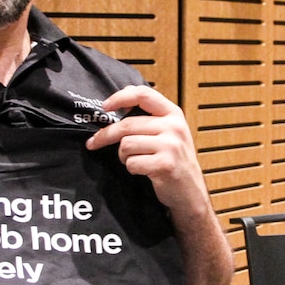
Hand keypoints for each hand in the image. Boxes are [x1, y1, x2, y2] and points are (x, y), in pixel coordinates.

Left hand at [86, 85, 208, 212]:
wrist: (191, 190)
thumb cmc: (174, 159)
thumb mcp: (169, 131)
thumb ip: (149, 115)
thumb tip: (120, 98)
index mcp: (173, 113)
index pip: (143, 94)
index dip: (120, 98)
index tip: (105, 106)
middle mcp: (173, 126)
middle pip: (127, 124)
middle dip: (106, 135)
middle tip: (93, 142)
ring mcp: (170, 145)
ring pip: (126, 144)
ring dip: (124, 156)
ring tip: (135, 159)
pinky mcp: (165, 164)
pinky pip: (132, 162)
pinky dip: (132, 168)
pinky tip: (143, 170)